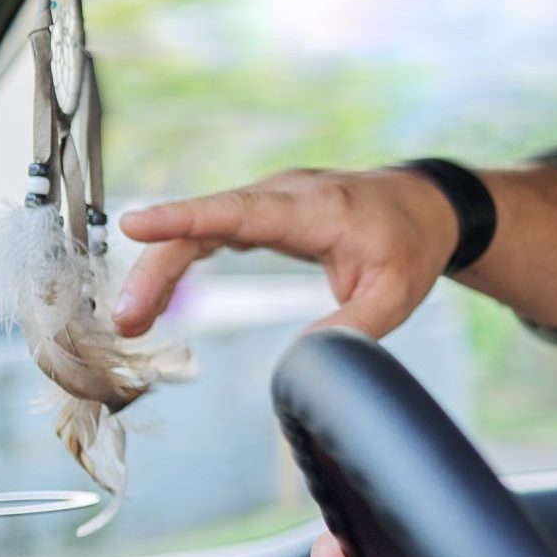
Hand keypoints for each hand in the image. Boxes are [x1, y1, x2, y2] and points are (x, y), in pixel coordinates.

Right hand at [115, 167, 457, 338]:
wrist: (428, 207)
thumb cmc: (412, 244)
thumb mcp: (397, 294)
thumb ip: (353, 328)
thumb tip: (303, 362)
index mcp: (317, 208)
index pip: (241, 209)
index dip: (185, 217)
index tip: (136, 223)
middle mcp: (285, 194)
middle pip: (208, 222)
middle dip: (160, 266)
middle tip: (127, 318)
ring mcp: (271, 198)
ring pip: (202, 225)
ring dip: (162, 267)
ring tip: (133, 318)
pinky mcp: (263, 210)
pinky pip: (211, 228)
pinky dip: (180, 256)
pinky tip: (156, 295)